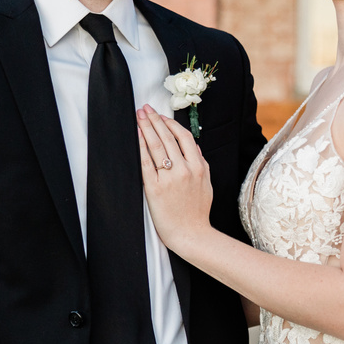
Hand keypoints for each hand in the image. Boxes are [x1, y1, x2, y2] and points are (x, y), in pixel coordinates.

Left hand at [137, 104, 213, 253]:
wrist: (190, 234)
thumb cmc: (198, 212)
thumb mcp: (207, 185)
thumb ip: (202, 164)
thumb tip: (194, 147)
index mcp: (198, 167)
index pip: (184, 137)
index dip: (171, 124)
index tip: (162, 117)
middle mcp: (184, 170)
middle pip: (167, 138)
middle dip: (155, 120)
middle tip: (145, 108)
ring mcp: (169, 178)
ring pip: (156, 146)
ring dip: (146, 128)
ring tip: (139, 116)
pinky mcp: (155, 188)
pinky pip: (146, 163)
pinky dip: (141, 147)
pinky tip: (136, 136)